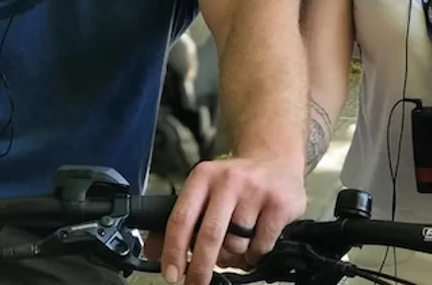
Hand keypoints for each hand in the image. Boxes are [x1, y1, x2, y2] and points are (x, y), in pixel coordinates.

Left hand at [160, 156, 305, 284]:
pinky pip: (260, 247)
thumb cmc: (236, 181)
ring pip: (236, 245)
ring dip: (234, 256)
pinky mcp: (278, 204)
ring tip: (238, 242)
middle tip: (195, 284)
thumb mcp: (204, 190)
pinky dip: (255, 253)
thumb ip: (180, 220)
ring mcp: (255, 191)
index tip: (171, 274)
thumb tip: (152, 253)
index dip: (173, 250)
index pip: (182, 217)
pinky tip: (256, 238)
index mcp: (203, 176)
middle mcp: (228, 180)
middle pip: (209, 236)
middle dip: (200, 268)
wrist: (276, 159)